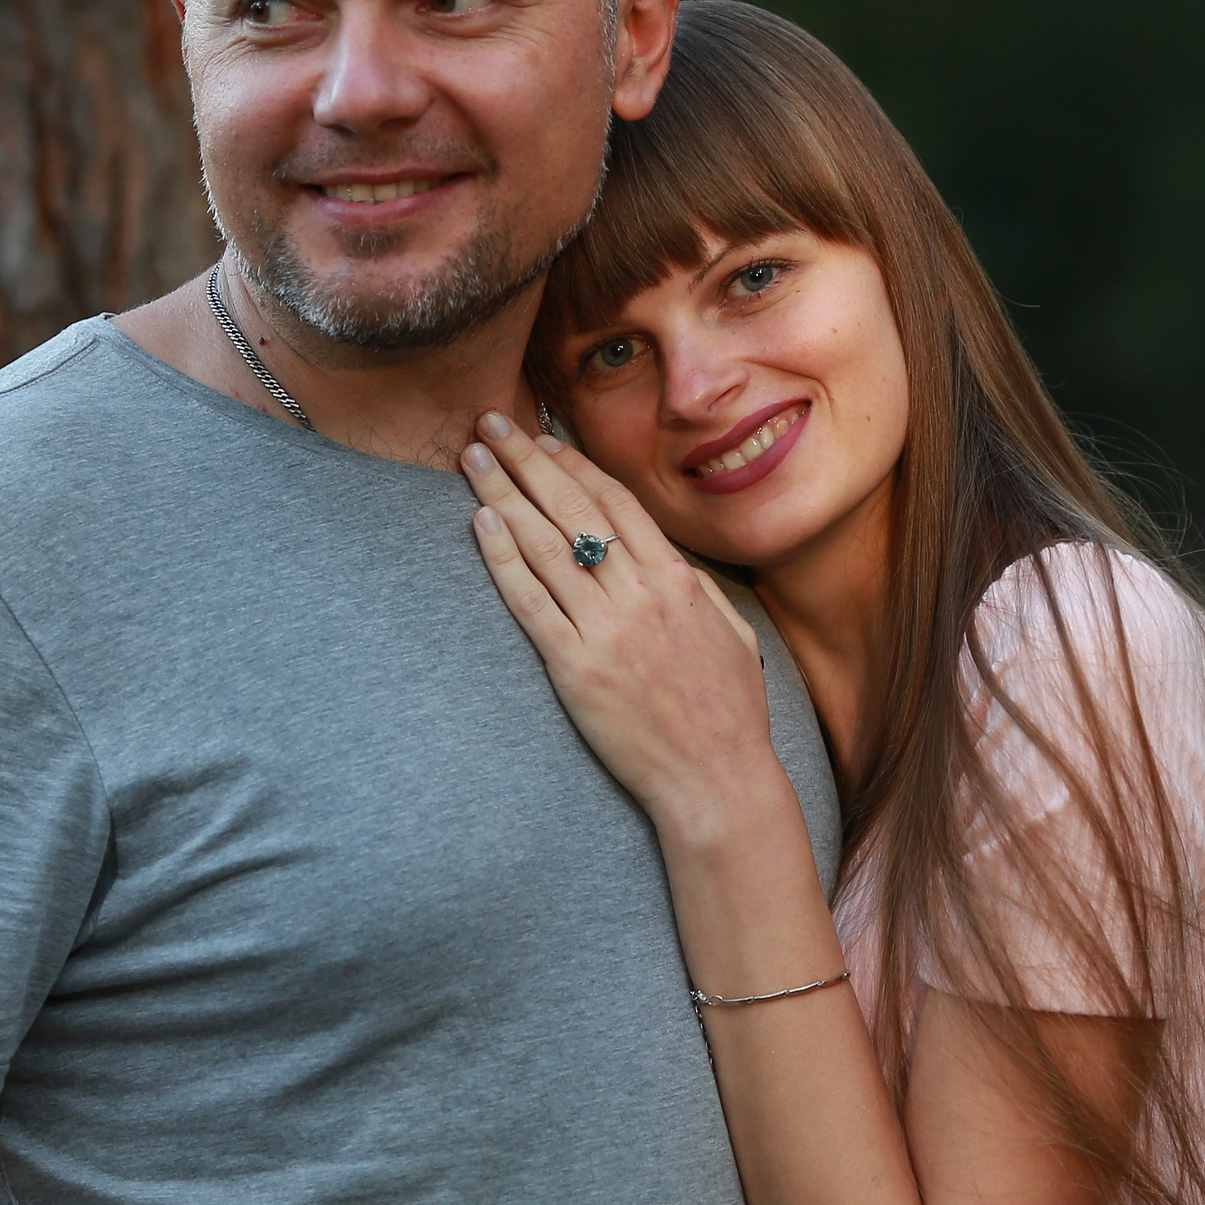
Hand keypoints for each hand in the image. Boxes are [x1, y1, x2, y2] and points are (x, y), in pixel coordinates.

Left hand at [462, 414, 781, 829]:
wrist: (716, 779)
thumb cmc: (729, 711)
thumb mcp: (732, 632)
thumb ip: (695, 588)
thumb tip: (664, 555)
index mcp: (678, 580)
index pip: (615, 503)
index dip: (574, 465)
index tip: (543, 438)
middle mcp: (640, 594)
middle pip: (572, 509)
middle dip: (527, 460)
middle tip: (491, 424)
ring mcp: (606, 630)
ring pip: (544, 545)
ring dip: (502, 495)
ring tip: (472, 459)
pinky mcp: (575, 668)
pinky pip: (530, 602)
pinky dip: (502, 559)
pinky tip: (480, 524)